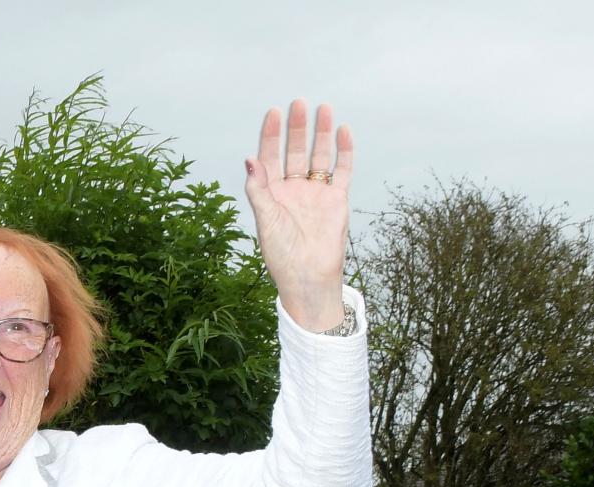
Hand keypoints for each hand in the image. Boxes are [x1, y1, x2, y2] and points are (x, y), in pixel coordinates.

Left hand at [243, 100, 353, 331]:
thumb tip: (250, 159)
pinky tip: (344, 131)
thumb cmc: (282, 254)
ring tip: (323, 108)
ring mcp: (316, 192)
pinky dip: (344, 151)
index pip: (271, 157)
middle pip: (295, 150)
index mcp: (272, 193)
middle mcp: (293, 189)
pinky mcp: (336, 199)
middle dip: (296, 128)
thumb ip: (259, 189)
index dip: (271, 135)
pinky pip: (342, 170)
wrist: (309, 277)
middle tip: (299, 103)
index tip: (274, 112)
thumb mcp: (265, 220)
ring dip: (321, 133)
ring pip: (319, 155)